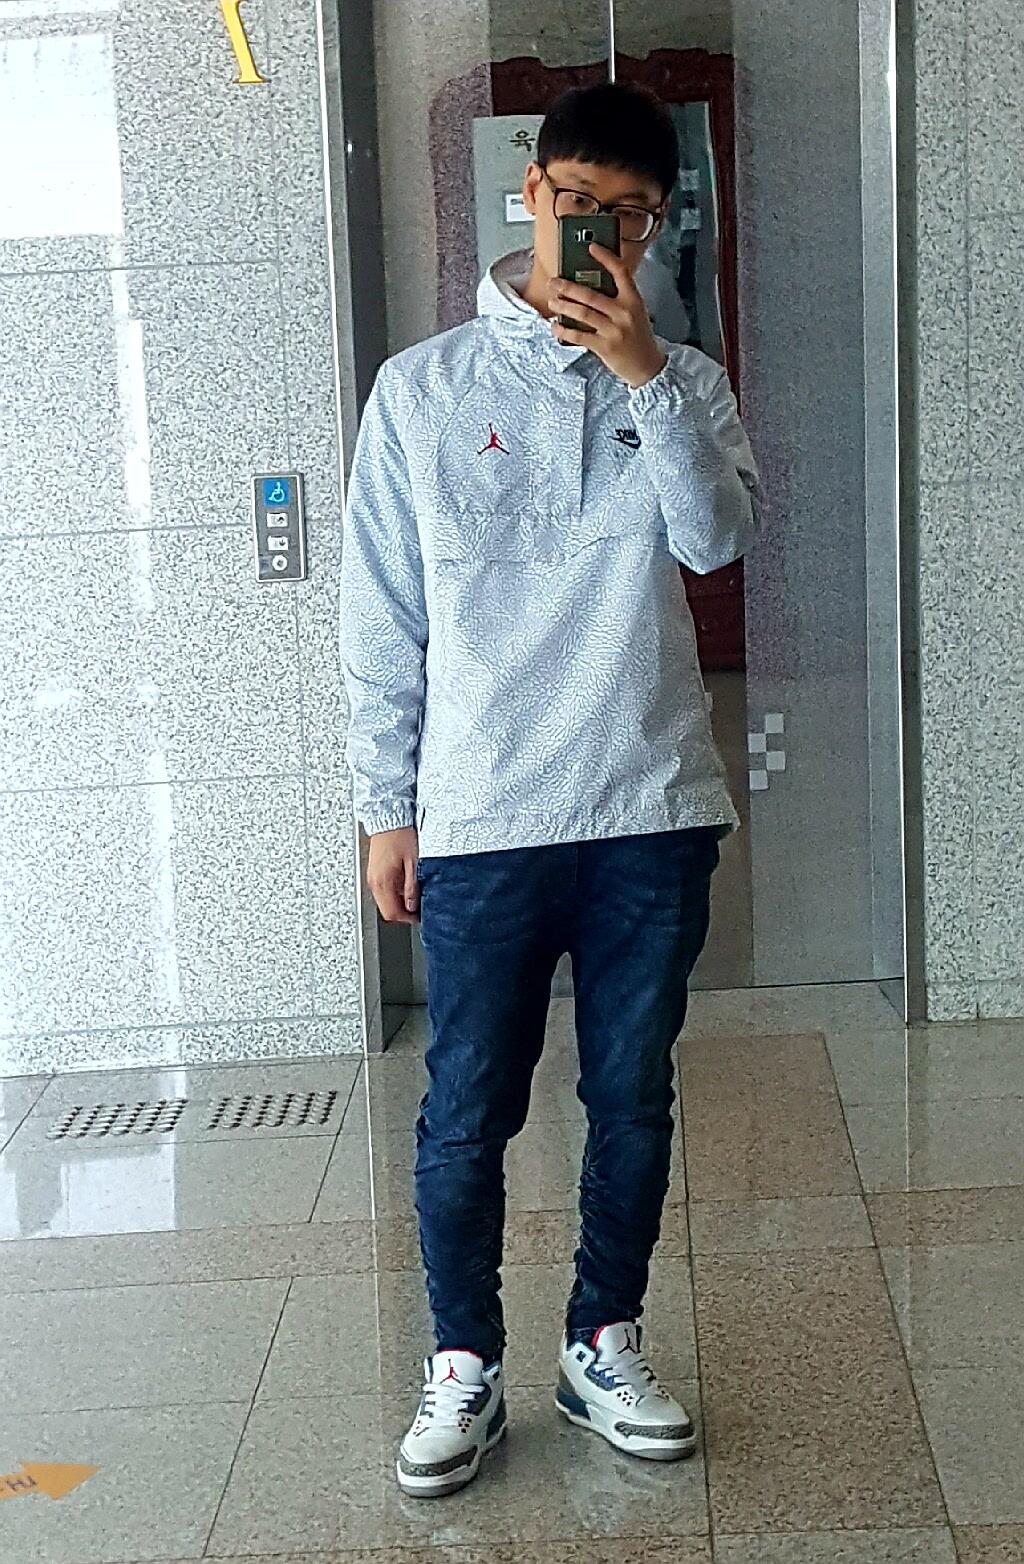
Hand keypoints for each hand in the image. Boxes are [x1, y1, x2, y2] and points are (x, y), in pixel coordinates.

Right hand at [367, 826, 419, 923]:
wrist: (388, 819)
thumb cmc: (401, 836)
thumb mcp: (414, 863)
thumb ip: (412, 887)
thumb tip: (412, 905)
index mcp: (383, 882)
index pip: (392, 913)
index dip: (407, 919)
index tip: (418, 917)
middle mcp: (374, 882)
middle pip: (387, 909)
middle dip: (403, 912)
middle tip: (418, 908)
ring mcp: (373, 877)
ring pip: (384, 900)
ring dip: (398, 902)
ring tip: (414, 894)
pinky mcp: (374, 871)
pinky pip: (383, 889)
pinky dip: (394, 892)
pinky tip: (405, 884)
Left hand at [548, 243, 666, 387]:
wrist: (647, 366)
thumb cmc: (638, 337)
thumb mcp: (635, 312)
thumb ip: (618, 299)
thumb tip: (591, 285)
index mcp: (633, 300)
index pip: (620, 272)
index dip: (606, 258)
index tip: (591, 248)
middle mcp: (624, 313)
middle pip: (591, 294)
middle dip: (568, 287)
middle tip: (554, 282)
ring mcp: (614, 330)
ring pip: (583, 313)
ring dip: (564, 306)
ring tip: (552, 301)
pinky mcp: (604, 347)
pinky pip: (579, 336)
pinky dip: (564, 330)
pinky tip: (555, 326)